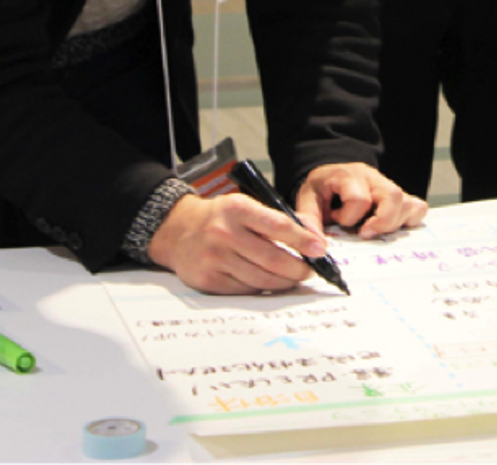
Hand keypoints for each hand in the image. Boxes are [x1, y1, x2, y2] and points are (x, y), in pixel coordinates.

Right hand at [147, 192, 323, 293]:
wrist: (177, 231)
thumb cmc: (222, 218)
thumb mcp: (247, 206)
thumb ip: (281, 218)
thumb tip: (314, 236)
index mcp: (238, 209)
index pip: (278, 225)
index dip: (302, 239)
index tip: (320, 248)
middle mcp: (224, 233)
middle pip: (272, 258)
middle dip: (298, 268)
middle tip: (310, 271)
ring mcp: (214, 259)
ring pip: (260, 279)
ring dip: (284, 282)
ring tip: (295, 278)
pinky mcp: (208, 280)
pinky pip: (245, 289)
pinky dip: (263, 288)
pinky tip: (271, 284)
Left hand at [293, 162, 427, 238]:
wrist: (332, 175)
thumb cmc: (323, 188)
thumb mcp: (308, 199)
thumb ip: (309, 219)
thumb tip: (316, 245)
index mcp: (350, 176)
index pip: (359, 199)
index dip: (349, 217)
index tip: (338, 221)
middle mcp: (374, 179)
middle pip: (393, 196)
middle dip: (382, 221)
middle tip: (365, 233)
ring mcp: (390, 187)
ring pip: (408, 203)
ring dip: (394, 223)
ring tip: (375, 231)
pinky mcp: (401, 197)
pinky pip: (418, 207)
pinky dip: (410, 221)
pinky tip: (393, 229)